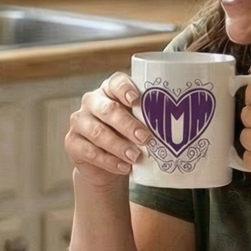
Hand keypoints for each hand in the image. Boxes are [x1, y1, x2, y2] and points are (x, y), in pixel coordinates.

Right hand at [65, 73, 151, 188]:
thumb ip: (150, 119)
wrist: (108, 163)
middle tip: (145, 138)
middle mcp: (92, 101)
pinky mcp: (72, 142)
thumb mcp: (140, 124)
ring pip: (97, 132)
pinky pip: (90, 151)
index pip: (115, 82)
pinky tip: (124, 167)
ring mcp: (79, 121)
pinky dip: (109, 161)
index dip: (124, 89)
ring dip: (119, 146)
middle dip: (127, 124)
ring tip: (135, 157)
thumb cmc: (129, 136)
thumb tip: (177, 126)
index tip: (136, 100)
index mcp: (110, 90)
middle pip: (107, 109)